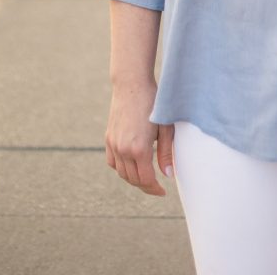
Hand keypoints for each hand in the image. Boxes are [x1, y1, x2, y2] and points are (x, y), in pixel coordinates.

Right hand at [105, 79, 174, 195]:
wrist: (132, 84)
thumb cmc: (154, 103)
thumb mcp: (166, 127)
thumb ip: (166, 153)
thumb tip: (167, 174)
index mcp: (139, 149)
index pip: (146, 180)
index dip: (155, 189)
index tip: (163, 191)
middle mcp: (123, 150)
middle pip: (133, 179)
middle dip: (145, 186)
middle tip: (157, 186)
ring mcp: (113, 144)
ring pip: (122, 173)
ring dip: (133, 179)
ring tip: (146, 177)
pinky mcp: (108, 138)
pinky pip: (112, 162)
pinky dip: (121, 168)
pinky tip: (131, 165)